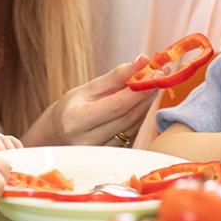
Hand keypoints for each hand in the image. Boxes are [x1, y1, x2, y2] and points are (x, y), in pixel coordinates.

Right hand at [36, 55, 154, 145]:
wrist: (59, 134)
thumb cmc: (73, 107)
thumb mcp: (88, 88)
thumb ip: (116, 76)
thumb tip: (142, 61)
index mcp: (76, 120)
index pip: (117, 105)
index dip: (139, 90)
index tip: (156, 73)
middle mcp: (86, 141)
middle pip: (128, 116)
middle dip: (147, 95)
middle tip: (161, 76)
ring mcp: (99, 154)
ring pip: (133, 127)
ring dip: (146, 106)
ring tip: (151, 86)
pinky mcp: (110, 159)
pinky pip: (132, 135)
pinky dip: (140, 118)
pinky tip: (142, 105)